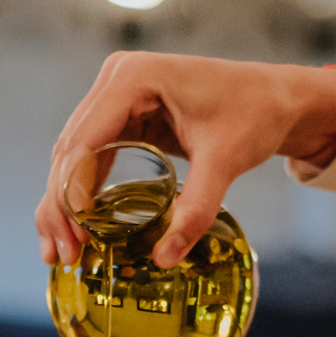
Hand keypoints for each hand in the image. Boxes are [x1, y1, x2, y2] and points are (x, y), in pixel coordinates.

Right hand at [38, 53, 335, 268]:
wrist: (277, 97)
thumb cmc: (256, 113)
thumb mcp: (226, 161)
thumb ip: (196, 209)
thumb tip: (165, 259)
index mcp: (135, 77)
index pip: (86, 140)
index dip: (71, 191)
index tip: (72, 236)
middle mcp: (116, 80)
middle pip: (71, 149)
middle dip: (60, 205)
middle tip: (58, 255)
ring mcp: (116, 96)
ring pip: (74, 156)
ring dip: (64, 203)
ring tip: (60, 251)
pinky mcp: (124, 115)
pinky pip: (92, 156)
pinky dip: (82, 192)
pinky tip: (77, 228)